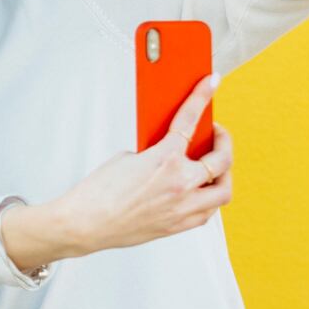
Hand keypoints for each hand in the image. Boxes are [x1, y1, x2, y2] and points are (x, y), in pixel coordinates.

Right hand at [0, 77, 231, 269]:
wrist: (85, 225)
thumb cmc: (99, 192)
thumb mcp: (128, 158)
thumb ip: (157, 152)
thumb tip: (175, 153)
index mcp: (164, 160)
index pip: (190, 121)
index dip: (202, 97)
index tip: (212, 82)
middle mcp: (180, 185)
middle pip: (221, 160)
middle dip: (223, 143)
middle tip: (216, 135)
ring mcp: (182, 208)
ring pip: (222, 190)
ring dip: (223, 175)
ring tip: (215, 167)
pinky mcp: (178, 226)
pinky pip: (207, 212)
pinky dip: (208, 199)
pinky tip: (201, 191)